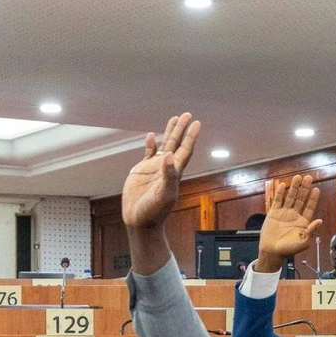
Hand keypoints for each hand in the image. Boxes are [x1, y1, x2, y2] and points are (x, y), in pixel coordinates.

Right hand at [122, 112, 201, 231]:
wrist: (139, 221)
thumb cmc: (154, 212)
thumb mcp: (163, 194)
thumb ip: (168, 175)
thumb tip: (170, 156)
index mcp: (175, 172)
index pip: (185, 150)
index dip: (191, 137)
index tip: (196, 123)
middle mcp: (166, 168)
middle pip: (177, 144)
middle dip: (182, 130)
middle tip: (187, 114)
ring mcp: (154, 168)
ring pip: (164, 146)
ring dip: (169, 133)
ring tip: (174, 119)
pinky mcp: (142, 171)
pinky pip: (148, 154)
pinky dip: (151, 144)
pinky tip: (152, 136)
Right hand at [256, 174, 322, 268]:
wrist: (272, 252)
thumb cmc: (289, 249)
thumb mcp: (303, 241)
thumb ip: (311, 230)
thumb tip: (320, 220)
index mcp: (303, 222)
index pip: (310, 207)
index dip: (313, 198)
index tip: (316, 189)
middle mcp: (295, 215)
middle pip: (301, 199)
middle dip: (304, 188)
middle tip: (308, 177)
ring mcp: (284, 213)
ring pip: (290, 197)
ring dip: (294, 188)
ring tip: (297, 177)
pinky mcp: (274, 212)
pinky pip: (278, 200)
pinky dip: (280, 193)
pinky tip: (283, 185)